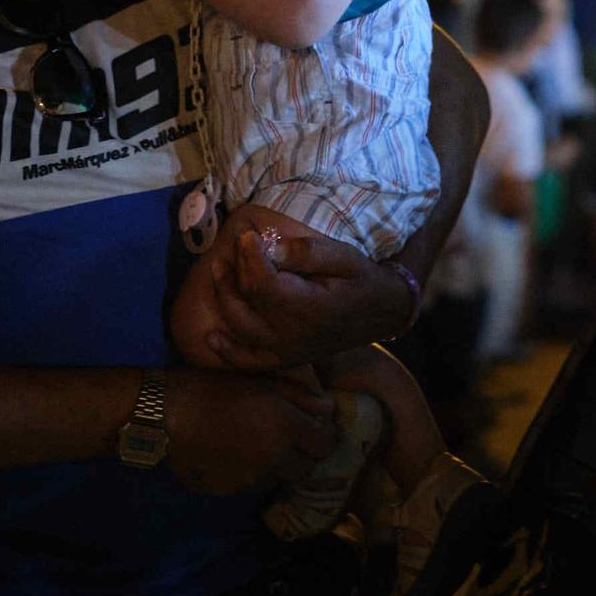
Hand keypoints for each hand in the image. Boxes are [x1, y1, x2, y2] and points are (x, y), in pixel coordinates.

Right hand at [163, 366, 336, 492]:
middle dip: (305, 455)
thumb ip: (301, 396)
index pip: (326, 444)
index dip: (324, 436)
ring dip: (278, 465)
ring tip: (259, 444)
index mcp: (286, 428)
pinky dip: (251, 473)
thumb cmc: (215, 388)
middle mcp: (274, 459)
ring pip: (279, 478)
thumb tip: (329, 408)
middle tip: (292, 439)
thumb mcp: (262, 382)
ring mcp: (251, 479)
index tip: (316, 429)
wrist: (167, 414)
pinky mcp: (230, 491)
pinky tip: (235, 454)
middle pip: (306, 468)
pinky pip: (251, 485)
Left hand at [197, 205, 412, 371]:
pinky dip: (228, 352)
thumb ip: (307, 252)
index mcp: (309, 308)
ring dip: (223, 296)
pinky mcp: (284, 359)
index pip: (262, 282)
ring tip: (219, 269)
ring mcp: (286, 351)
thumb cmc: (363, 280)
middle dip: (234, 269)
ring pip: (240, 326)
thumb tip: (269, 246)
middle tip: (236, 245)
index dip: (248, 255)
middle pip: (246, 302)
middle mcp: (293, 335)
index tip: (248, 233)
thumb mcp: (345, 257)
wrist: (382, 314)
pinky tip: (213, 336)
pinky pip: (249, 361)